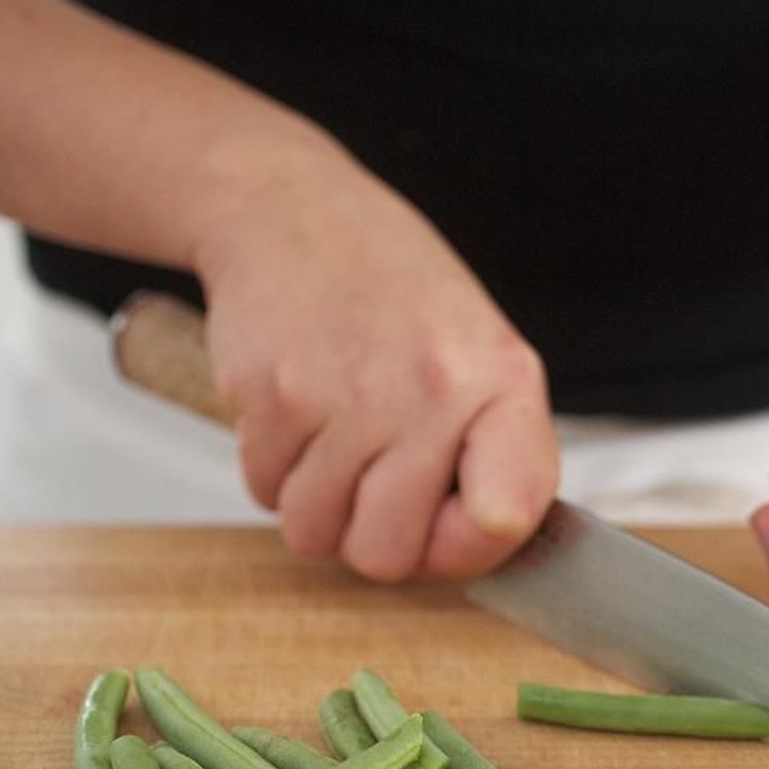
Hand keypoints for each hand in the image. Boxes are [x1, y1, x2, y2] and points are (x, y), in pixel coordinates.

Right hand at [194, 147, 557, 580]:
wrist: (294, 212)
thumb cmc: (397, 294)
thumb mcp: (483, 356)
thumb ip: (497, 453)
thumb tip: (488, 548)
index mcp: (504, 383)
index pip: (504, 520)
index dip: (465, 549)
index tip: (446, 526)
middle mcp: (434, 390)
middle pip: (388, 555)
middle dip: (372, 534)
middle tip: (373, 478)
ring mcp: (350, 396)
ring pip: (316, 534)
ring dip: (317, 504)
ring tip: (335, 435)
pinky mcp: (274, 396)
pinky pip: (264, 493)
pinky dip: (274, 468)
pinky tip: (298, 408)